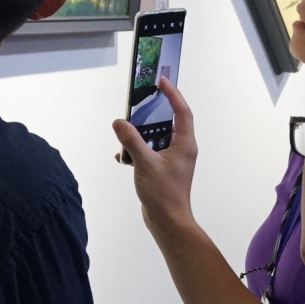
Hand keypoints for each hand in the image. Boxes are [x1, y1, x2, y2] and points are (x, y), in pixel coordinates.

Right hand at [111, 77, 199, 233]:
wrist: (168, 222)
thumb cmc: (164, 195)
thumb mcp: (145, 163)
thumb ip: (131, 141)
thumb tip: (119, 122)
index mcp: (185, 144)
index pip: (181, 111)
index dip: (172, 94)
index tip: (161, 81)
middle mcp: (182, 149)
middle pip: (168, 122)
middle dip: (153, 112)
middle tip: (141, 100)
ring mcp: (173, 160)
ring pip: (157, 137)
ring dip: (142, 134)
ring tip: (127, 130)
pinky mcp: (163, 170)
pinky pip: (150, 152)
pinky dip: (137, 151)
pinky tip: (123, 155)